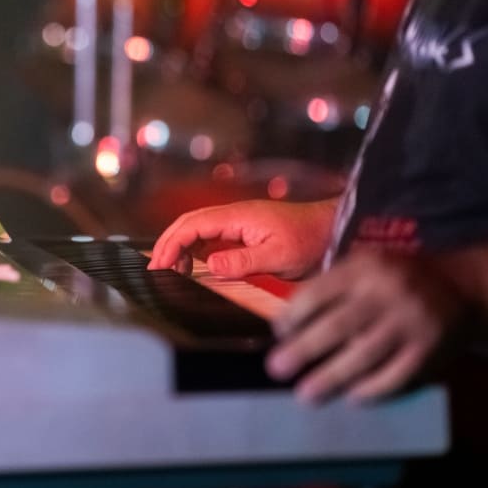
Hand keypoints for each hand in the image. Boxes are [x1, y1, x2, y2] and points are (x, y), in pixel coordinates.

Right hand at [147, 198, 335, 279]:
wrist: (332, 229)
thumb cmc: (309, 239)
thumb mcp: (278, 256)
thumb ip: (242, 261)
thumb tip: (209, 266)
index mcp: (237, 217)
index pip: (192, 225)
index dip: (171, 244)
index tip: (159, 265)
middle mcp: (234, 216)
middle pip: (189, 223)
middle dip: (168, 244)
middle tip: (155, 270)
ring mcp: (238, 222)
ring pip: (197, 229)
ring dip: (180, 247)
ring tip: (173, 271)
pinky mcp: (244, 231)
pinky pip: (210, 236)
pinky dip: (195, 249)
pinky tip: (194, 266)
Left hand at [266, 249, 466, 402]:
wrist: (464, 288)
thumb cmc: (400, 279)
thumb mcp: (367, 267)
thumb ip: (332, 288)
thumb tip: (287, 325)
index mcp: (365, 267)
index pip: (319, 292)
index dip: (294, 316)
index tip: (278, 335)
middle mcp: (388, 292)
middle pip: (338, 326)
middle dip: (303, 350)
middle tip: (277, 370)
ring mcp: (411, 322)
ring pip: (364, 355)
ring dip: (332, 377)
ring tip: (307, 394)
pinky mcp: (429, 349)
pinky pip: (396, 375)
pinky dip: (373, 389)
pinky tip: (353, 398)